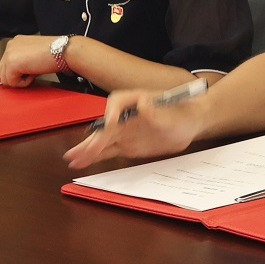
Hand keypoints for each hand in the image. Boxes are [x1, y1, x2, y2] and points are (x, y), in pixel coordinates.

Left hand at [0, 34, 62, 86]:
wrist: (65, 51)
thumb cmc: (57, 54)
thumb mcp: (34, 59)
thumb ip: (19, 66)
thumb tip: (3, 78)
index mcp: (16, 43)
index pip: (3, 63)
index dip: (6, 74)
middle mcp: (10, 46)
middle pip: (2, 72)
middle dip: (16, 77)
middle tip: (34, 71)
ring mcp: (9, 53)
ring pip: (6, 79)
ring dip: (22, 80)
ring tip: (37, 69)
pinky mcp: (11, 63)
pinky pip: (12, 82)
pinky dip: (24, 82)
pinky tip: (35, 72)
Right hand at [63, 87, 205, 169]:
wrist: (192, 122)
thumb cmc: (184, 111)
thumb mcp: (174, 110)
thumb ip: (158, 110)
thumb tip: (144, 105)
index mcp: (136, 100)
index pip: (117, 102)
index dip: (111, 112)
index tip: (110, 123)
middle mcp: (126, 115)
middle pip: (105, 126)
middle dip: (94, 139)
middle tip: (84, 151)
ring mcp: (125, 131)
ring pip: (103, 140)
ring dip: (88, 149)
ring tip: (72, 159)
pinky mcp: (127, 145)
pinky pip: (109, 150)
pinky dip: (96, 156)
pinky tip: (82, 162)